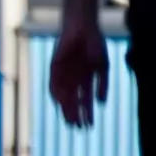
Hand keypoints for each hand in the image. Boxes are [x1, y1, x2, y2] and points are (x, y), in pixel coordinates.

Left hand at [49, 0, 109, 128]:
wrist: (83, 25)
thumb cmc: (95, 43)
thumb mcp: (102, 67)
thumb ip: (102, 85)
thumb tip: (102, 103)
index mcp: (85, 78)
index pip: (85, 101)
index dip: (87, 114)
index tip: (89, 127)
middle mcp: (73, 78)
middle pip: (73, 102)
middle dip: (75, 115)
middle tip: (78, 129)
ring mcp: (63, 73)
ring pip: (63, 96)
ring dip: (66, 109)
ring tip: (70, 121)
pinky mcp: (54, 66)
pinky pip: (53, 84)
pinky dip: (57, 94)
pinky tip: (61, 104)